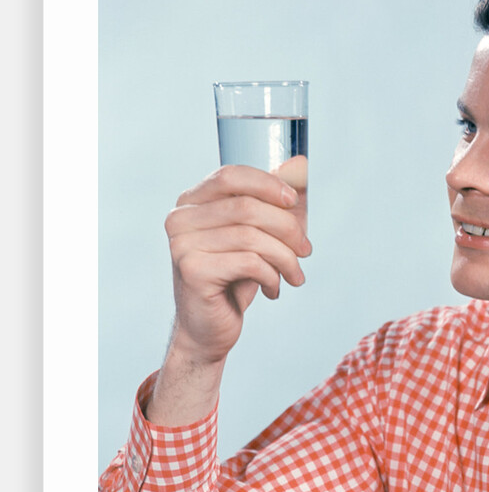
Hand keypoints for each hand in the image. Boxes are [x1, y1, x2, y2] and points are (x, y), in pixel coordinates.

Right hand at [163, 157, 310, 367]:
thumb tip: (300, 163)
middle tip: (306, 250)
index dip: (267, 183)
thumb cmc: (233, 278)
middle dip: (287, 228)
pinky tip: (274, 290)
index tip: (293, 201)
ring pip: (252, 237)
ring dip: (286, 258)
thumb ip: (272, 201)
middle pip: (247, 207)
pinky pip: (249, 262)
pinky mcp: (193, 271)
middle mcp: (180, 219)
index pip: (230, 175)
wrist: (208, 328)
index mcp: (191, 202)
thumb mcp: (255, 236)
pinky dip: (272, 276)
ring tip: (295, 275)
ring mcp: (182, 245)